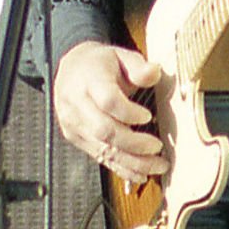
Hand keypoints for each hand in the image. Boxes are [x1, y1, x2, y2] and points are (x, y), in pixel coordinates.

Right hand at [52, 40, 168, 183]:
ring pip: (102, 149)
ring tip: (156, 166)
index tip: (148, 116)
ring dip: (132, 162)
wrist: (71, 68)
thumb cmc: (99, 64)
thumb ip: (138, 66)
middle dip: (134, 144)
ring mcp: (74, 123)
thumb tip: (155, 72)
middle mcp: (77, 103)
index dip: (129, 113)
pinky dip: (121, 168)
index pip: (107, 101)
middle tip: (157, 148)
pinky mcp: (75, 137)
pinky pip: (99, 157)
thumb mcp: (120, 55)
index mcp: (88, 80)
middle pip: (105, 130)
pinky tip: (140, 173)